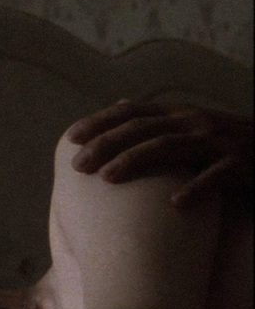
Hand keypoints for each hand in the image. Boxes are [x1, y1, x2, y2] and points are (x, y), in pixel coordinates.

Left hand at [67, 100, 252, 207]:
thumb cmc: (225, 141)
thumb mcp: (189, 123)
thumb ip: (155, 118)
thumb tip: (118, 104)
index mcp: (178, 113)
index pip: (132, 113)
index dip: (100, 122)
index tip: (70, 138)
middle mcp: (194, 122)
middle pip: (143, 129)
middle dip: (107, 145)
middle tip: (77, 165)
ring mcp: (217, 141)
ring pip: (170, 147)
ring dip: (136, 161)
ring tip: (107, 179)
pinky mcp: (241, 163)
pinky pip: (215, 176)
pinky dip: (195, 188)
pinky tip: (174, 204)